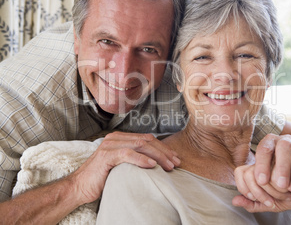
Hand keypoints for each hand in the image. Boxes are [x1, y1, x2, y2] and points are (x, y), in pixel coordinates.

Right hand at [66, 132, 180, 203]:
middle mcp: (115, 138)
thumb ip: (135, 158)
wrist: (79, 187)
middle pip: (146, 140)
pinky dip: (142, 159)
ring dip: (158, 156)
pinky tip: (152, 166)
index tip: (175, 158)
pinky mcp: (106, 155)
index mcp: (120, 138)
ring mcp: (110, 145)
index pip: (147, 139)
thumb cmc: (101, 178)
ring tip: (168, 166)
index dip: (163, 148)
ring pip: (140, 145)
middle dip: (164, 151)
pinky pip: (128, 154)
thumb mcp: (122, 166)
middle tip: (176, 163)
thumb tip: (157, 161)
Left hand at [234, 133, 290, 208]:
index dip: (258, 169)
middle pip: (272, 147)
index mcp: (266, 153)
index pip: (259, 152)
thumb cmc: (289, 192)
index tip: (262, 183)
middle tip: (279, 185)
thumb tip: (235, 200)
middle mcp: (281, 144)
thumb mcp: (271, 200)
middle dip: (276, 167)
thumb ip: (254, 201)